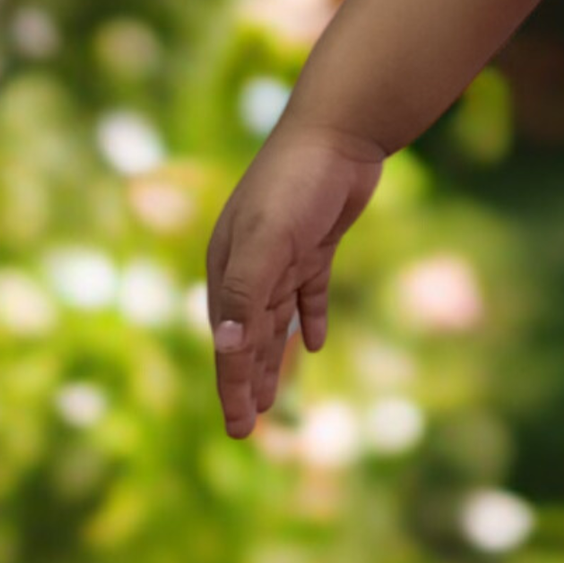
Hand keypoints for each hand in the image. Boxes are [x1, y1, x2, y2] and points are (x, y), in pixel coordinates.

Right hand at [204, 113, 385, 440]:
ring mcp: (282, 254)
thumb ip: (244, 293)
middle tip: (249, 428)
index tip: (239, 430)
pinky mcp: (316, 242)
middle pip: (246, 337)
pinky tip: (314, 343)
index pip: (228, 342)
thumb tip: (224, 350)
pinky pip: (308, 292)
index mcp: (228, 269)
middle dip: (246, 382)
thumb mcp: (267, 240)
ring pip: (274, 321)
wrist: (339, 131)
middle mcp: (249, 265)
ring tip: (272, 397)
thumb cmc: (295, 184)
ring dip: (272, 358)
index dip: (232, 387)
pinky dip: (309, 319)